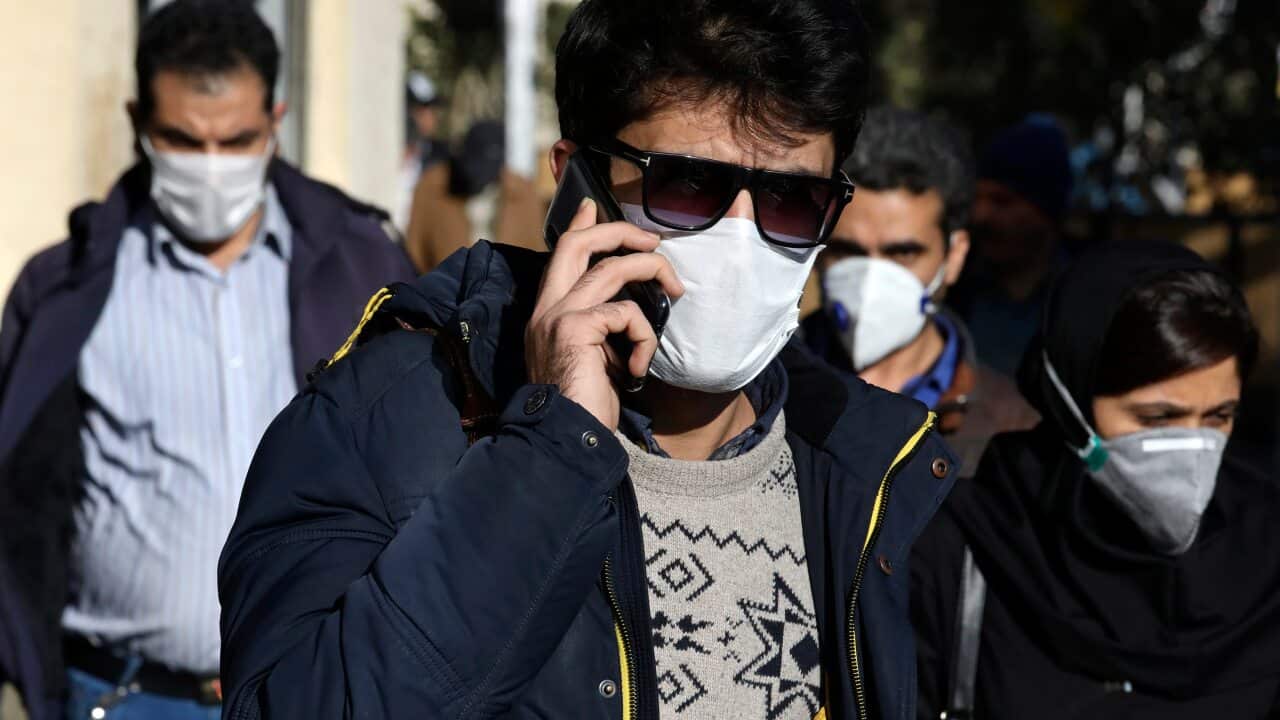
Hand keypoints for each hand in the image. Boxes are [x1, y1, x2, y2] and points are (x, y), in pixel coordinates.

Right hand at [525, 199, 683, 429]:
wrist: (562, 440)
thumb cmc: (583, 406)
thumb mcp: (592, 358)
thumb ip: (599, 329)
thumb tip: (629, 309)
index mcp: (547, 313)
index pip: (560, 255)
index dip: (579, 226)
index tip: (591, 205)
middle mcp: (546, 309)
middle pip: (578, 244)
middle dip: (619, 231)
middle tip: (651, 239)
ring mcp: (557, 316)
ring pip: (611, 268)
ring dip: (651, 271)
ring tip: (675, 289)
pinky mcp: (575, 330)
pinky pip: (626, 313)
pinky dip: (644, 336)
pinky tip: (639, 365)